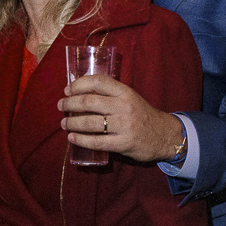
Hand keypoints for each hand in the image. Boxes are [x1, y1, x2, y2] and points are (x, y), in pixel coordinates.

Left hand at [59, 76, 184, 163]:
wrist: (164, 135)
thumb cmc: (141, 115)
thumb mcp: (129, 98)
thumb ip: (110, 94)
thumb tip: (79, 93)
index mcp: (125, 92)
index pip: (98, 82)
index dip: (79, 84)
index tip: (67, 90)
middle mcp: (124, 106)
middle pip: (89, 102)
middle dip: (70, 104)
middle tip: (61, 106)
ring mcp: (124, 125)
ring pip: (90, 122)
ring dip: (72, 123)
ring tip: (64, 124)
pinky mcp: (123, 143)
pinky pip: (97, 141)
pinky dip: (81, 140)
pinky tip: (72, 138)